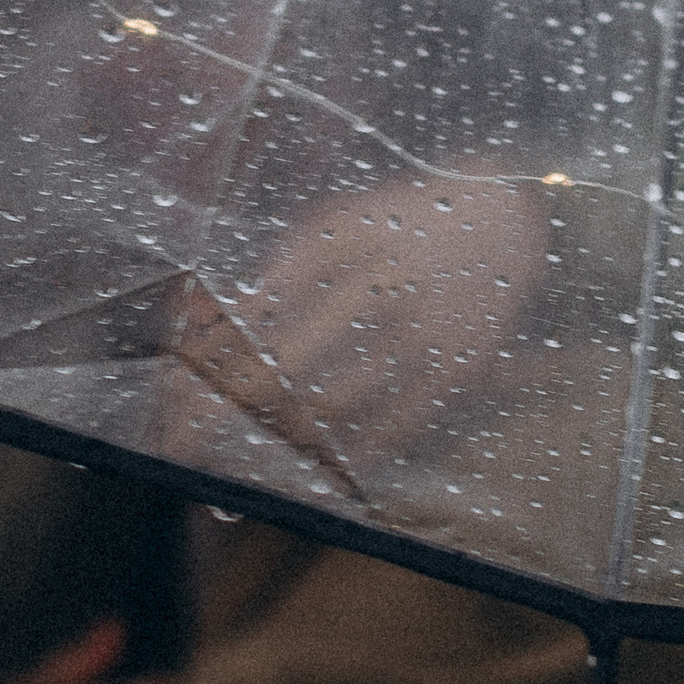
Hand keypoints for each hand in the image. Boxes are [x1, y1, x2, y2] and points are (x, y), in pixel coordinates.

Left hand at [152, 172, 550, 482]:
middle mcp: (382, 280)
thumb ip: (273, 265)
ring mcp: (422, 327)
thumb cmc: (403, 218)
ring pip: (340, 395)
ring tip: (244, 454)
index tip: (175, 383)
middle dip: (234, 401)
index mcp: (346, 237)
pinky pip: (396, 420)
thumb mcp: (338, 222)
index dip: (216, 346)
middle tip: (187, 438)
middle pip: (294, 353)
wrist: (507, 216)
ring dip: (286, 431)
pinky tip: (317, 467)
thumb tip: (194, 315)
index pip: (263, 301)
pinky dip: (354, 450)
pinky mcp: (456, 364)